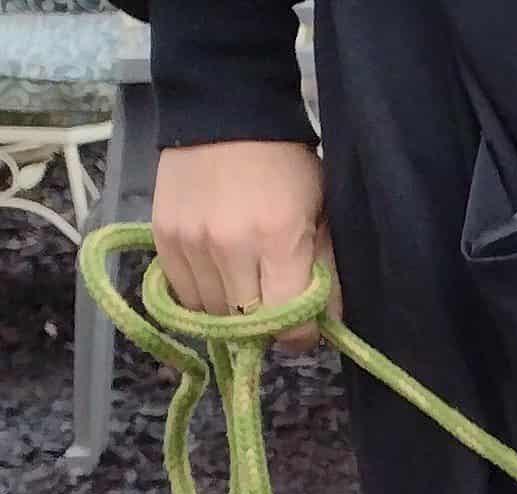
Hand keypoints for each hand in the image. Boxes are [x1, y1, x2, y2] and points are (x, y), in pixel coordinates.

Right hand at [152, 139, 337, 349]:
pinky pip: (182, 293)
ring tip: (245, 287)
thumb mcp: (322, 214)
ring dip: (231, 313)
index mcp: (277, 241)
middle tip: (274, 304)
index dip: (300, 335)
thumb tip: (328, 326)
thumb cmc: (286, 166)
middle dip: (266, 326)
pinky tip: (218, 277)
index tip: (304, 326)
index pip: (287, 324)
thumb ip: (327, 274)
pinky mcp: (163, 236)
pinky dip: (202, 295)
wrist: (226, 111)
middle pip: (246, 325)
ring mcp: (190, 241)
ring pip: (212, 313)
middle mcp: (228, 246)